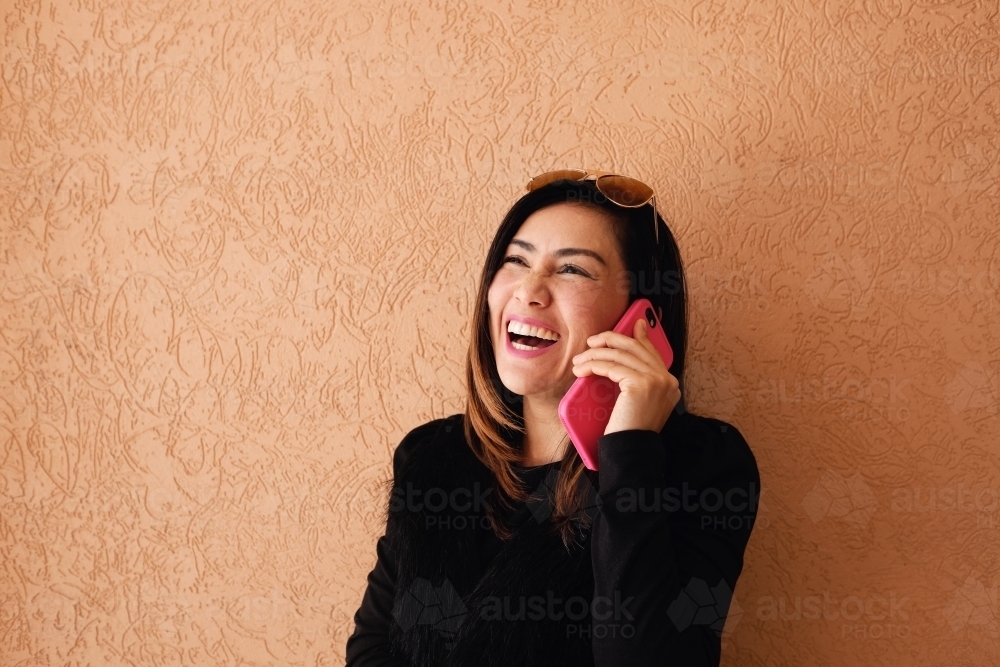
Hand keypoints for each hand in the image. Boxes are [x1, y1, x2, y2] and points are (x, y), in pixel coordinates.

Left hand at [571, 318, 681, 435]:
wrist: (630, 451)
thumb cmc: (629, 431)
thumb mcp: (635, 402)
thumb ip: (634, 379)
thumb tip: (623, 359)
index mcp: (669, 384)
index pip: (652, 353)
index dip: (640, 336)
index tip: (633, 324)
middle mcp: (667, 380)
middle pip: (636, 348)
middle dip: (612, 340)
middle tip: (593, 341)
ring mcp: (656, 381)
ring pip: (619, 355)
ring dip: (594, 355)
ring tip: (579, 360)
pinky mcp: (641, 384)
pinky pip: (611, 366)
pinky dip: (593, 365)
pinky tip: (582, 369)